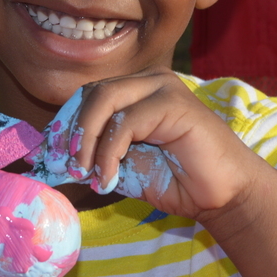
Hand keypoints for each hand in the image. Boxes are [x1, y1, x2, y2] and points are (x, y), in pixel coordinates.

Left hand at [34, 67, 265, 221]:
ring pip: (104, 99)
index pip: (87, 95)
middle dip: (71, 131)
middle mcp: (149, 81)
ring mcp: (162, 87)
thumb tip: (54, 157)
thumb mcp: (124, 166)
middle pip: (92, 92)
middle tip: (67, 166)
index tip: (52, 157)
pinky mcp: (174, 102)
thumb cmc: (177, 181)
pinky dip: (108, 152)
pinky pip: (125, 121)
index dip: (66, 124)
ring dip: (86, 140)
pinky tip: (109, 177)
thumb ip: (95, 154)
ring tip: (84, 172)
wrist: (224, 196)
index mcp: (136, 90)